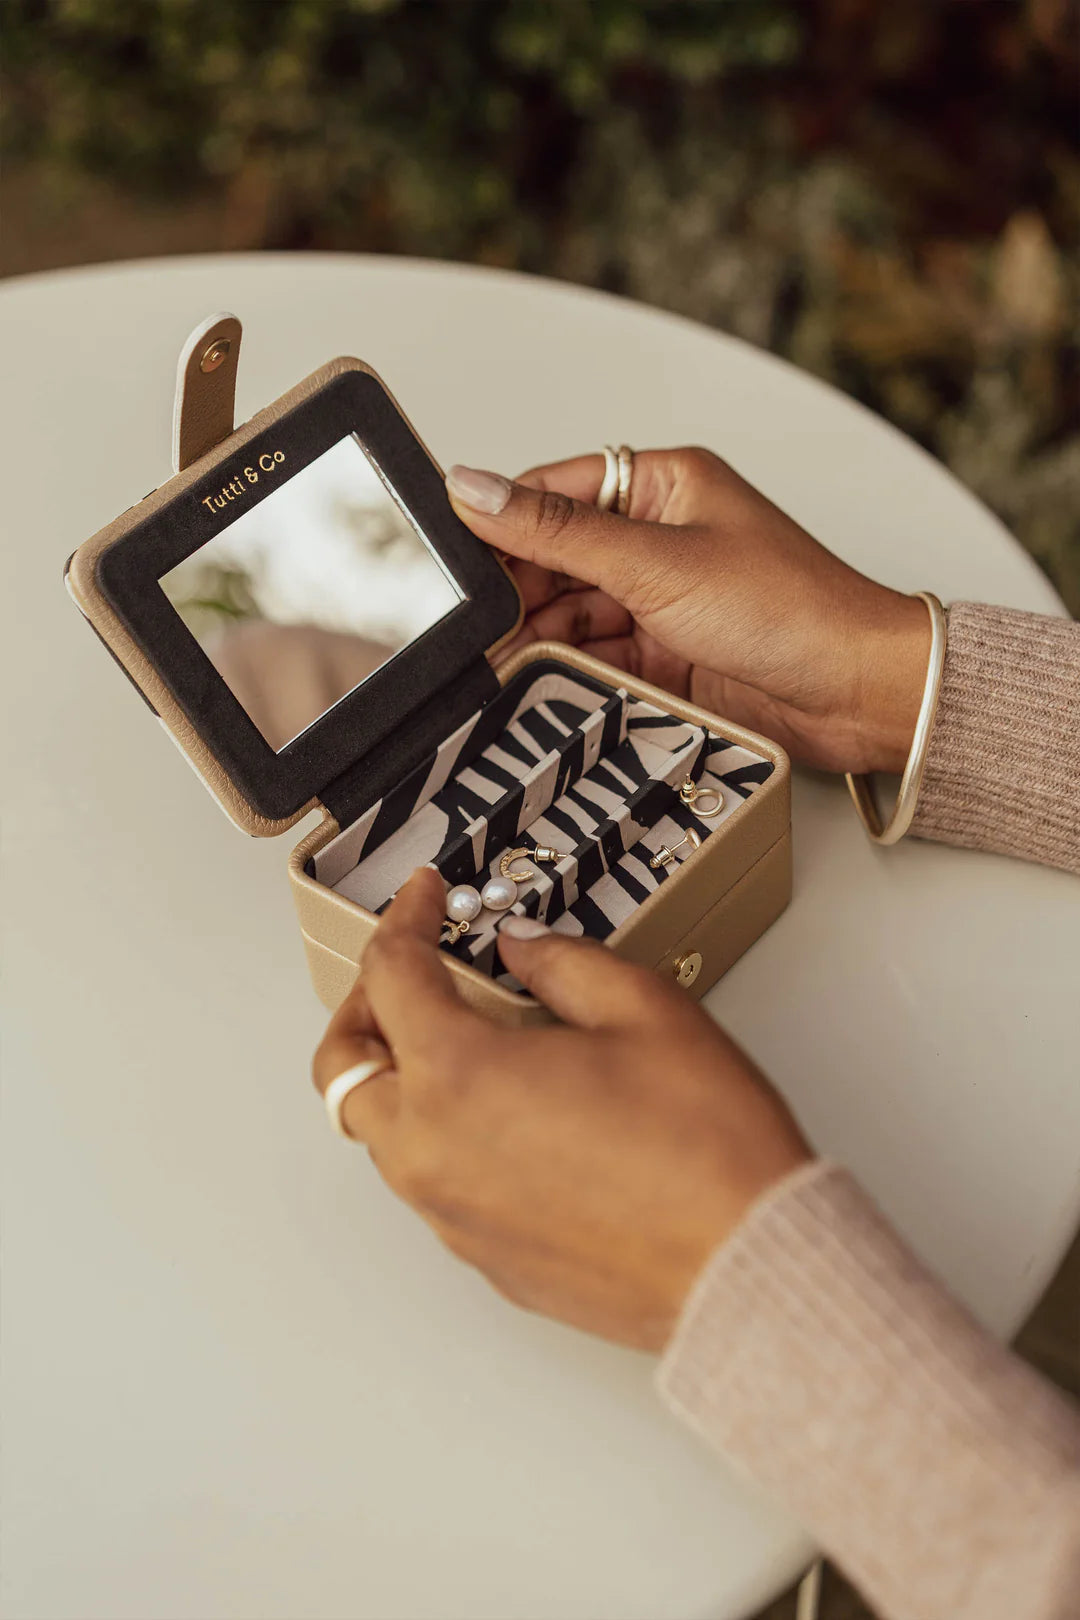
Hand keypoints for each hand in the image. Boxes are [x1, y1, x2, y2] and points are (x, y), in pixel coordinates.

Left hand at [312, 869, 810, 1351]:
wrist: (748, 1270)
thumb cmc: (706, 1151)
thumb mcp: (644, 1010)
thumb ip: (564, 963)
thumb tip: (523, 950)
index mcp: (457, 1075)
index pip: (390, 976)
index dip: (403, 920)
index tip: (425, 898)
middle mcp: (432, 1152)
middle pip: (342, 1070)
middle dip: (365, 1010)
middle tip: (412, 977)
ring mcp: (452, 1216)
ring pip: (381, 1136)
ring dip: (401, 1080)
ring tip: (464, 1045)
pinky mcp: (485, 1261)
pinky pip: (433, 1187)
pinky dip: (444, 1140)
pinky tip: (509, 1120)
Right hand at [446, 451, 930, 774]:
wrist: (860, 694)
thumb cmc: (792, 610)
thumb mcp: (658, 564)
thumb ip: (559, 533)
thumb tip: (476, 489)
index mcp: (663, 484)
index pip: (554, 493)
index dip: (500, 525)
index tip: (452, 562)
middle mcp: (661, 536)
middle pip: (557, 559)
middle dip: (516, 595)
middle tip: (472, 630)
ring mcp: (665, 598)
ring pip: (573, 614)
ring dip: (540, 639)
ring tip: (499, 666)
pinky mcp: (669, 655)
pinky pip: (599, 657)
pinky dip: (572, 671)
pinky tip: (543, 686)